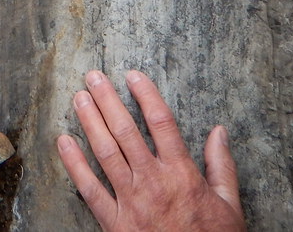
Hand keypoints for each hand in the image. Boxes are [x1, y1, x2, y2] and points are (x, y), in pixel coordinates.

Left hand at [58, 70, 244, 231]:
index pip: (161, 122)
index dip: (146, 94)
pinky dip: (74, 164)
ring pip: (105, 152)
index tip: (132, 75)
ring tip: (79, 98)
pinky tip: (63, 142)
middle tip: (94, 76)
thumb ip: (221, 166)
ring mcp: (131, 202)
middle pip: (126, 131)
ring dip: (90, 122)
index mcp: (182, 174)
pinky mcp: (115, 223)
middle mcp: (153, 182)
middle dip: (108, 100)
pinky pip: (90, 190)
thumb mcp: (229, 205)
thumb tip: (218, 132)